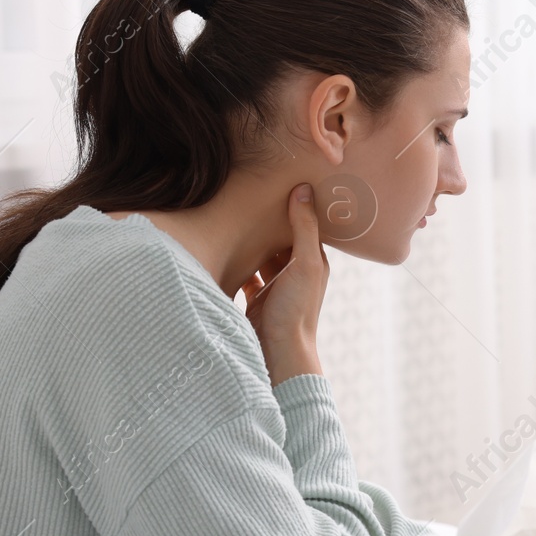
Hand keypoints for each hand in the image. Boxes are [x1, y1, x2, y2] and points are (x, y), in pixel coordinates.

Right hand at [242, 183, 326, 382]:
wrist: (280, 354)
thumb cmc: (297, 310)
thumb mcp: (305, 264)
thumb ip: (303, 228)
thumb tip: (302, 189)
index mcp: (312, 262)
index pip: (305, 226)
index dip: (297, 206)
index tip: (284, 181)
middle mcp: (295, 272)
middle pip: (281, 240)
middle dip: (269, 222)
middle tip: (253, 194)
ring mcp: (275, 287)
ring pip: (262, 256)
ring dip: (252, 241)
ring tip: (236, 214)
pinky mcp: (255, 300)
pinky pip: (246, 275)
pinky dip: (238, 263)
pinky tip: (224, 247)